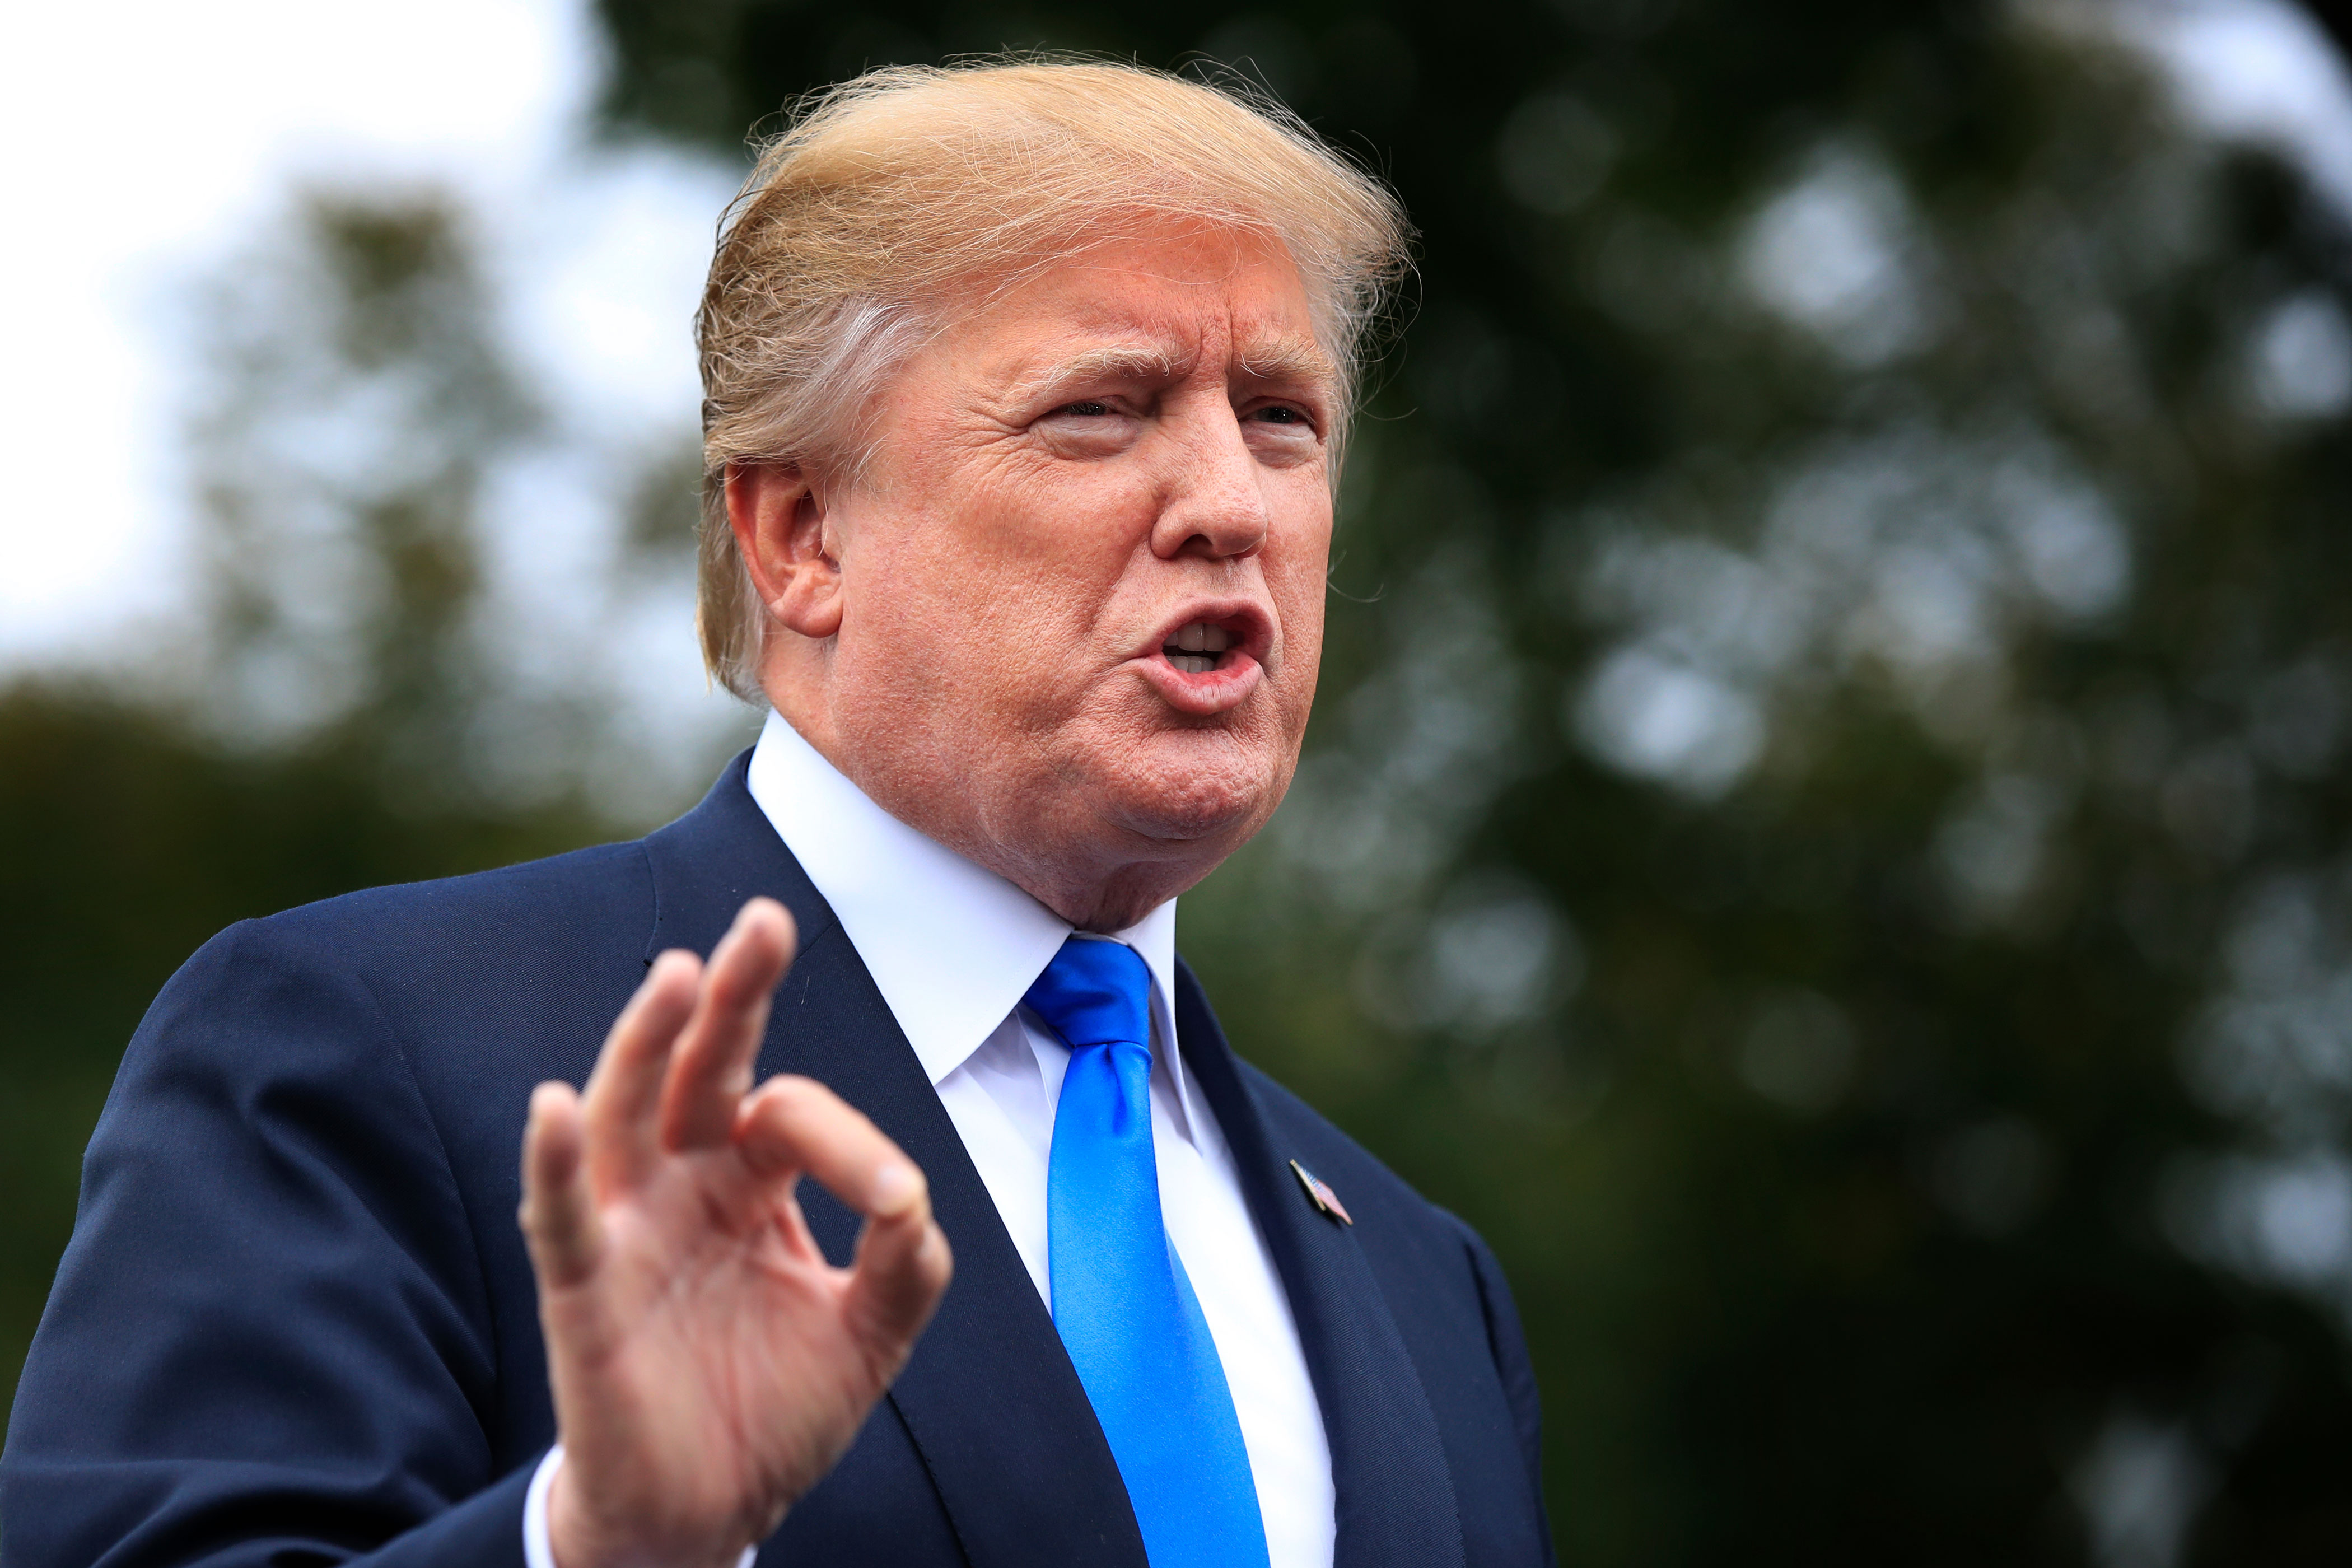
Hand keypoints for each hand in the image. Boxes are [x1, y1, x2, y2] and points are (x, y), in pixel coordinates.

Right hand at [518, 897, 952, 1567]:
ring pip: (627, 1116)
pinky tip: (553, 1104)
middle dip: (731, 993)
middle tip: (764, 921)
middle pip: (701, 1069)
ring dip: (645, 1044)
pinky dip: (553, 1163)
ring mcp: (630, 1232)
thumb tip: (913, 1199)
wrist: (710, 1517)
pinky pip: (562, 1219)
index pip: (792, 1116)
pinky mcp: (585, 1294)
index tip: (900, 1200)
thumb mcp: (870, 1333)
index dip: (851, 1142)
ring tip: (675, 975)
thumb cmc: (777, 1410)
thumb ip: (906, 1265)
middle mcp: (684, 1186)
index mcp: (750, 1182)